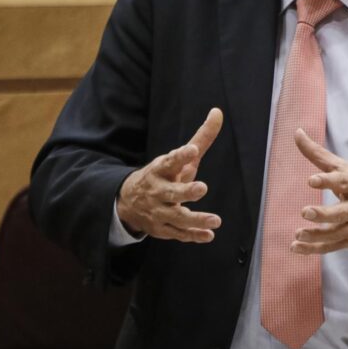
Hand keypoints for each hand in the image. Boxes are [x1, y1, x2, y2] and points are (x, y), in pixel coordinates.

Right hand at [116, 108, 223, 242]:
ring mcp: (159, 211)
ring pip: (177, 218)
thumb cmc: (164, 175)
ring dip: (196, 220)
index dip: (180, 155)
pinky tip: (209, 235)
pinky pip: (179, 234)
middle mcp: (158, 191)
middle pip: (171, 193)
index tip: (192, 150)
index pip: (170, 161)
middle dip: (186, 192)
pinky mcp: (163, 229)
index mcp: (161, 170)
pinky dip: (193, 236)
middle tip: (202, 188)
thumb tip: (218, 112)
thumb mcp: (179, 157)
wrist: (129, 202)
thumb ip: (201, 138)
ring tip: (216, 220)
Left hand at [290, 128, 347, 253]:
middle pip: (342, 212)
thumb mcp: (345, 167)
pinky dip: (313, 249)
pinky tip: (296, 246)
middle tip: (306, 212)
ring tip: (298, 233)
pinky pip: (330, 247)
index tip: (312, 180)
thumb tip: (297, 132)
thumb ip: (319, 153)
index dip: (328, 181)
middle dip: (324, 214)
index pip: (344, 182)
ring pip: (335, 234)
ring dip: (316, 236)